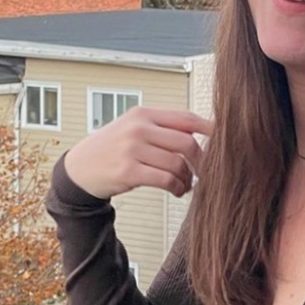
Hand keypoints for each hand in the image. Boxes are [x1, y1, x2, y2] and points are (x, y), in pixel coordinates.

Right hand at [63, 108, 212, 199]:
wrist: (79, 168)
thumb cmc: (113, 149)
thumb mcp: (133, 129)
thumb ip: (162, 128)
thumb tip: (202, 134)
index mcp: (144, 114)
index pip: (186, 118)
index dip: (210, 129)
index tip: (226, 142)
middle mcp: (138, 128)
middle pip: (187, 143)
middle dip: (202, 161)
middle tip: (205, 173)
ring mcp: (132, 149)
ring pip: (178, 164)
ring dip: (188, 179)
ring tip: (186, 185)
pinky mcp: (128, 171)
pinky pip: (166, 180)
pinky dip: (178, 188)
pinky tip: (177, 191)